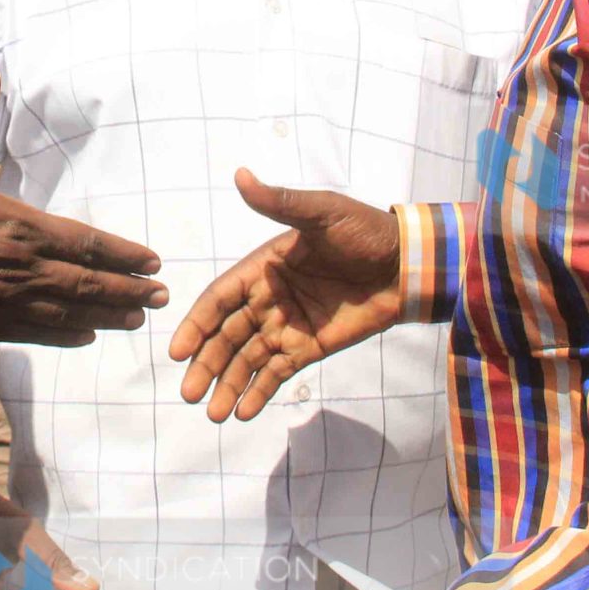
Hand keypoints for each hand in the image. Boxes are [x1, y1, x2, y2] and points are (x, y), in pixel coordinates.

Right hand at [0, 68, 166, 345]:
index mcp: (13, 224)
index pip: (83, 242)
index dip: (122, 253)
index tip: (152, 260)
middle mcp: (15, 266)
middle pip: (86, 282)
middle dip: (129, 290)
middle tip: (163, 296)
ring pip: (66, 312)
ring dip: (107, 315)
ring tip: (137, 319)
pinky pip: (33, 332)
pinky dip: (64, 335)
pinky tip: (84, 335)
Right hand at [170, 169, 403, 421]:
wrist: (409, 264)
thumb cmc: (364, 232)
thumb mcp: (322, 213)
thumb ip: (280, 203)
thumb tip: (241, 175)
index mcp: (263, 268)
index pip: (220, 300)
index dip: (198, 324)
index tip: (178, 351)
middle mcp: (269, 299)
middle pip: (227, 336)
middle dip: (206, 364)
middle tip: (189, 394)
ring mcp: (289, 326)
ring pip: (248, 360)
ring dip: (228, 384)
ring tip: (213, 414)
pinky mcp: (311, 347)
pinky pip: (278, 372)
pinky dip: (259, 391)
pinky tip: (242, 411)